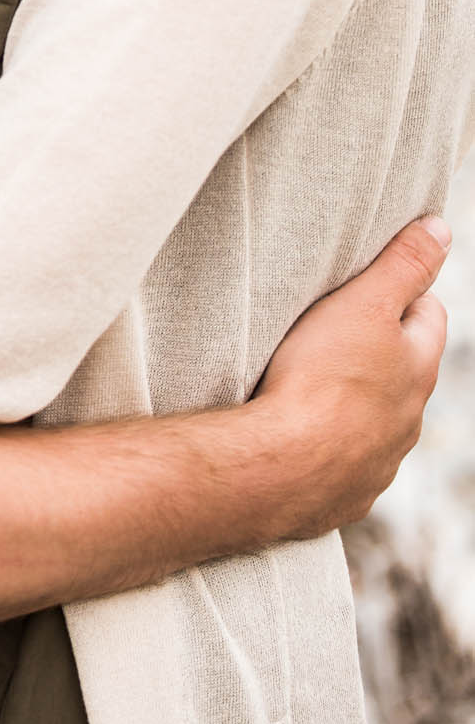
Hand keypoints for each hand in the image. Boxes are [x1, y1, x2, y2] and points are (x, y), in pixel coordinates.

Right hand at [253, 217, 449, 535]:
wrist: (282, 466)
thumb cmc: (321, 378)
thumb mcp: (364, 303)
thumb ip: (404, 264)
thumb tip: (441, 229)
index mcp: (418, 370)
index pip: (429, 316)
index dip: (404, 294)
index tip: (372, 284)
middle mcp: (408, 420)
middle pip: (404, 372)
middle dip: (379, 350)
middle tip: (336, 327)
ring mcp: (379, 462)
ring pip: (376, 421)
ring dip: (355, 401)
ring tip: (312, 381)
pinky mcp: (345, 494)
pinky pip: (344, 464)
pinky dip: (329, 446)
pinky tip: (301, 435)